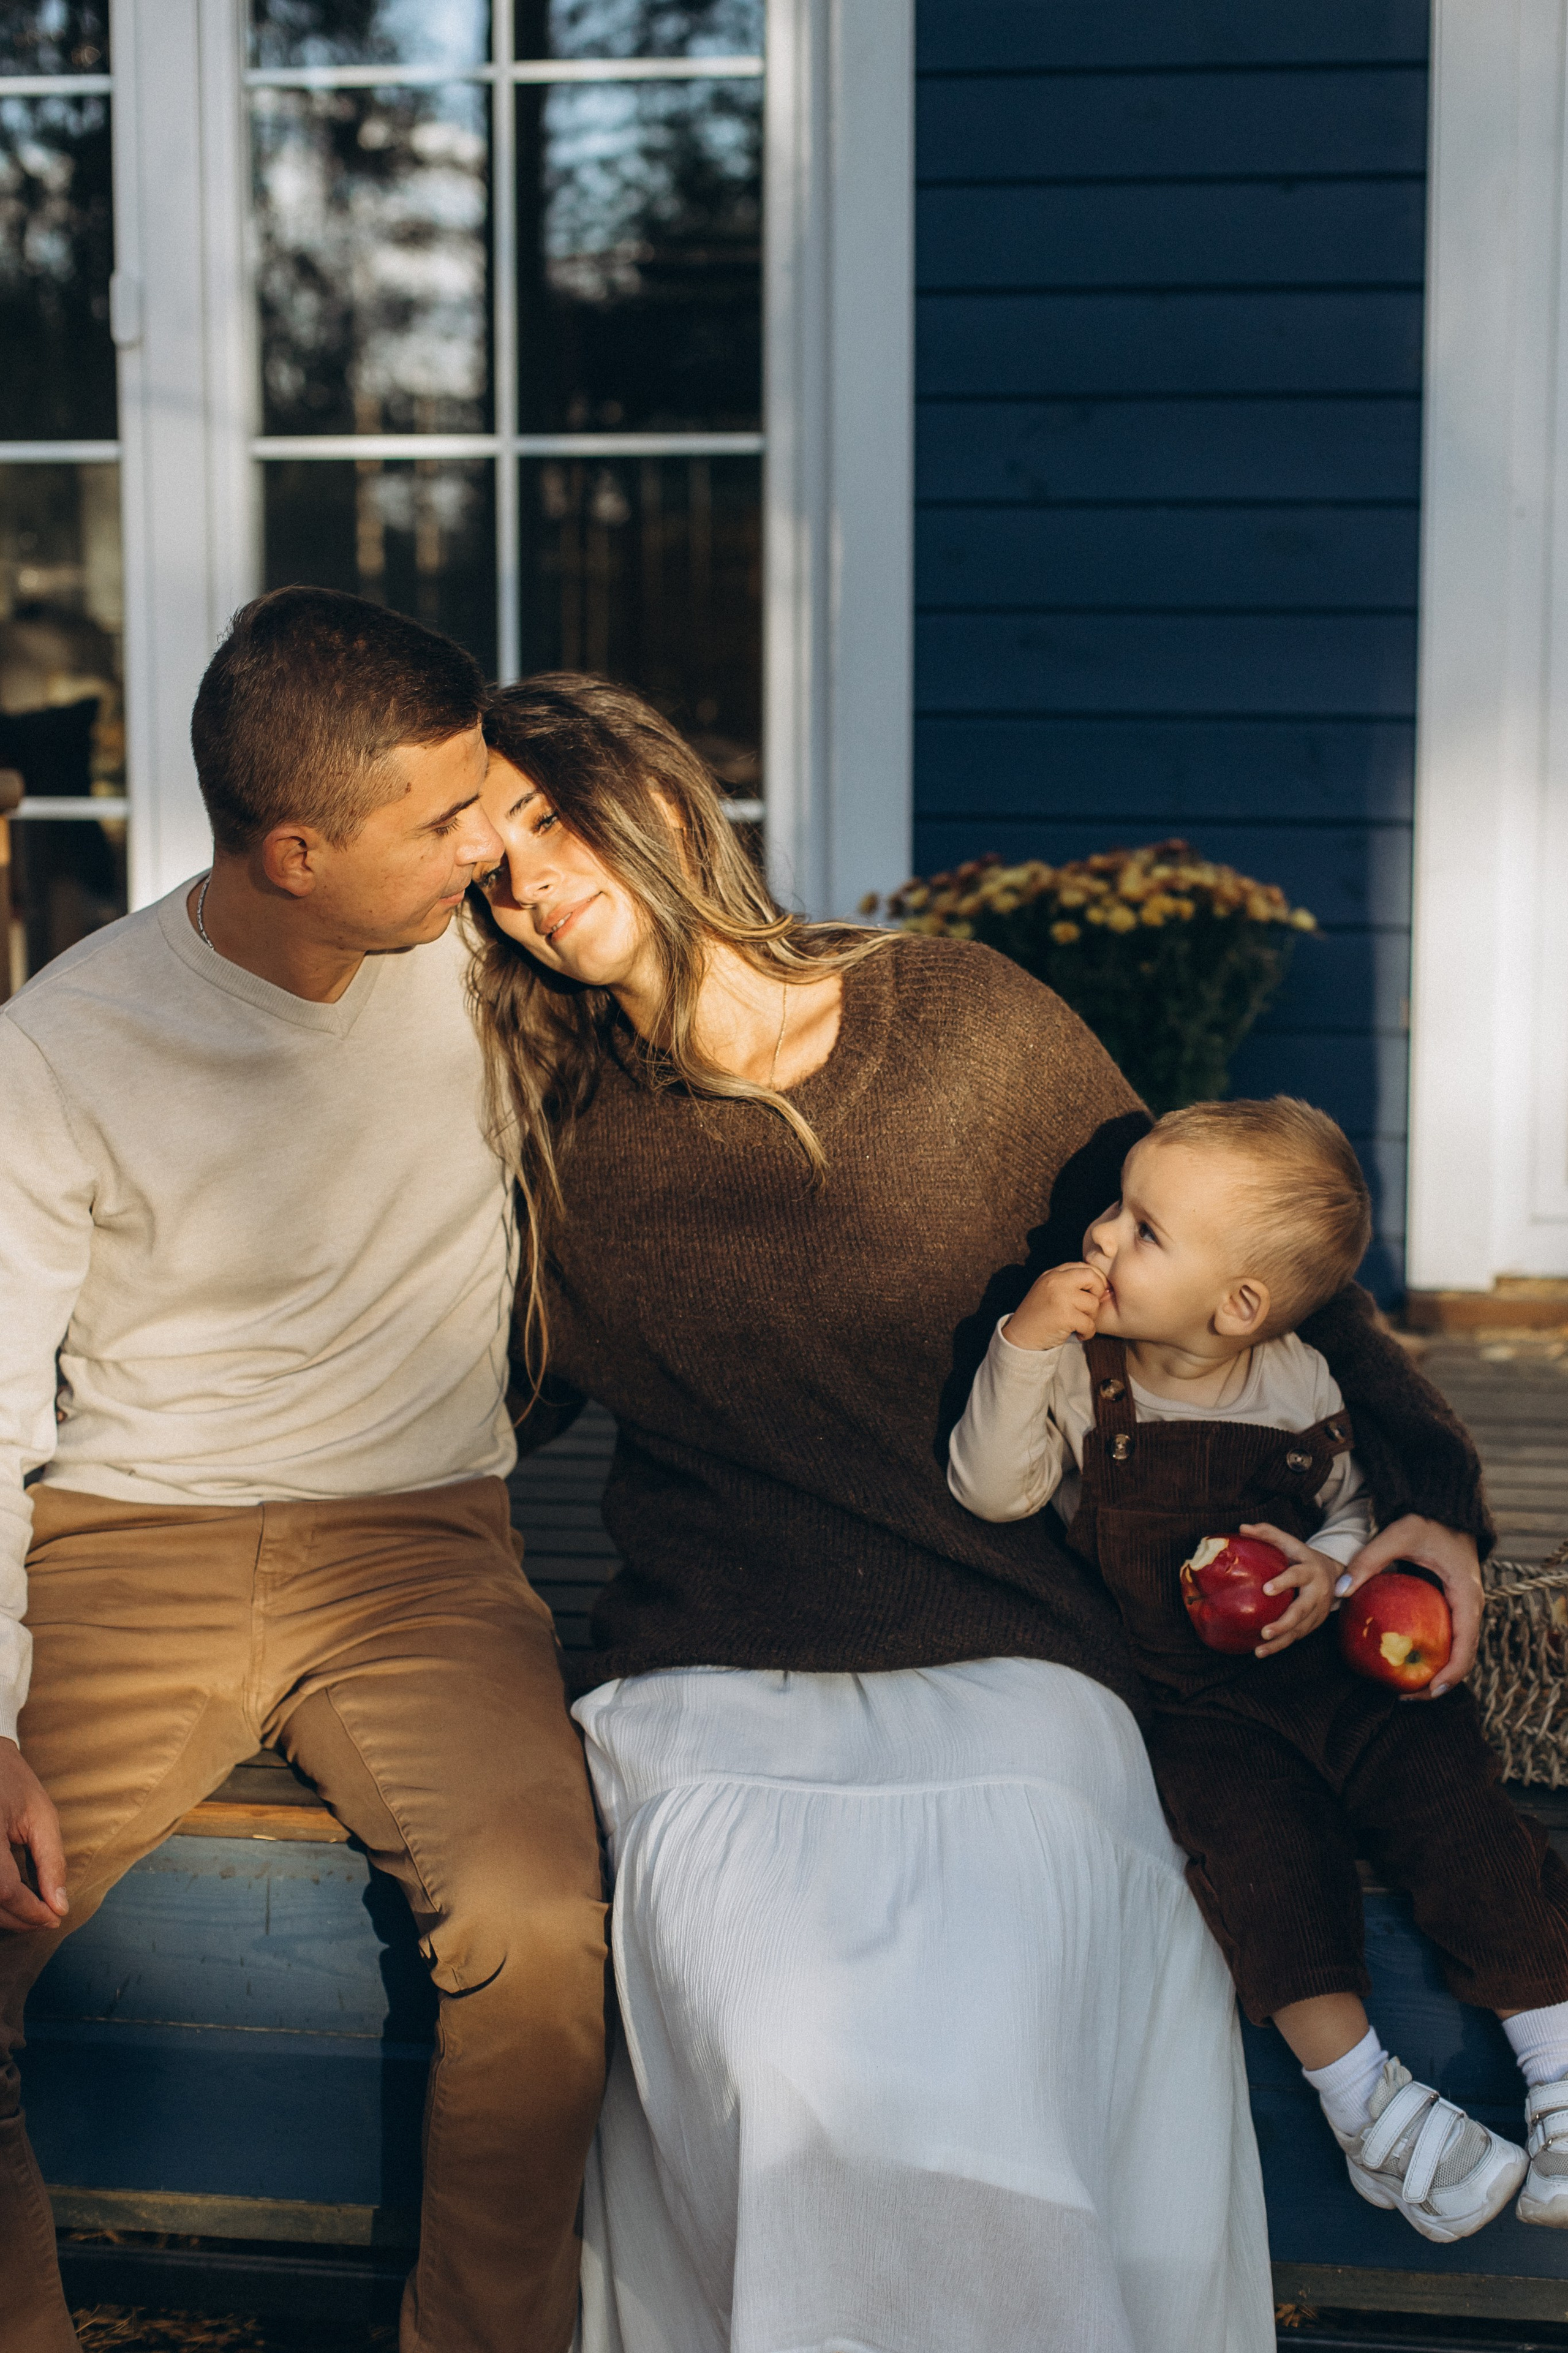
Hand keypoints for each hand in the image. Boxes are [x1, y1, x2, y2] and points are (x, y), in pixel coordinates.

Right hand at [0, 1740, 67, 1933]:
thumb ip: (51, 1861)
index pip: (5, 1890)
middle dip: (18, 1918)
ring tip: (30, 1912)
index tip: (55, 1918)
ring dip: (2, 1914)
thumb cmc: (11, 1782)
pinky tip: (10, 1899)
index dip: (30, 1911)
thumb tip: (59, 1905)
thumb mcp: (40, 1815)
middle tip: (46, 1919)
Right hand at [1007, 1262, 1106, 1350]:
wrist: (1019, 1337)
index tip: (1092, 1295)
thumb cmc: (1039, 1316)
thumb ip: (1070, 1284)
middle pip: (1092, 1277)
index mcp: (1053, 1274)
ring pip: (1093, 1303)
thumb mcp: (1049, 1291)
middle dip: (1098, 1292)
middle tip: (1090, 1307)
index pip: (1085, 1267)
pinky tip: (1079, 1335)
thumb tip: (1105, 1287)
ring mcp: (1060, 1297)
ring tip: (1080, 1324)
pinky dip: (1088, 1332)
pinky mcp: (1064, 1316)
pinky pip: (1089, 1323)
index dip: (1095, 1281)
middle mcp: (1056, 1281)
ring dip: (1091, 1318)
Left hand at [1242, 1522, 1339, 1656]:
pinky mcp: (1315, 1623)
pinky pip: (1298, 1636)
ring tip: (1259, 1650)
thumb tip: (1242, 1528)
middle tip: (1264, 1632)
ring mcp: (1319, 1610)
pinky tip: (1263, 1651)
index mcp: (1310, 1569)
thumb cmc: (1301, 1556)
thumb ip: (1268, 1533)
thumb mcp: (1289, 1542)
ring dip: (1281, 1641)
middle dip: (1284, 1623)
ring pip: (1300, 1629)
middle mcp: (1318, 1592)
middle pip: (1302, 1610)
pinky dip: (1282, 1645)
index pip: (1298, 1575)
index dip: (1284, 1581)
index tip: (1266, 1589)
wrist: (1333, 1572)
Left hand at [1342, 1515, 1482, 1696]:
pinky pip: (1450, 1638)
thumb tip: (1341, 1591)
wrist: (1445, 1506)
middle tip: (1407, 1698)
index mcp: (1466, 1595)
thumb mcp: (1397, 1535)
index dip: (1449, 1675)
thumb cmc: (1425, 1520)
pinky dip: (1435, 1655)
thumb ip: (1368, 1560)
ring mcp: (1465, 1607)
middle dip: (1440, 1683)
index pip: (1466, 1646)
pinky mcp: (1455, 1605)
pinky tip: (1408, 1662)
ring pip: (1459, 1651)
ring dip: (1438, 1672)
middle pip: (1464, 1657)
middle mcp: (1472, 1606)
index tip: (1426, 1691)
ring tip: (1405, 1689)